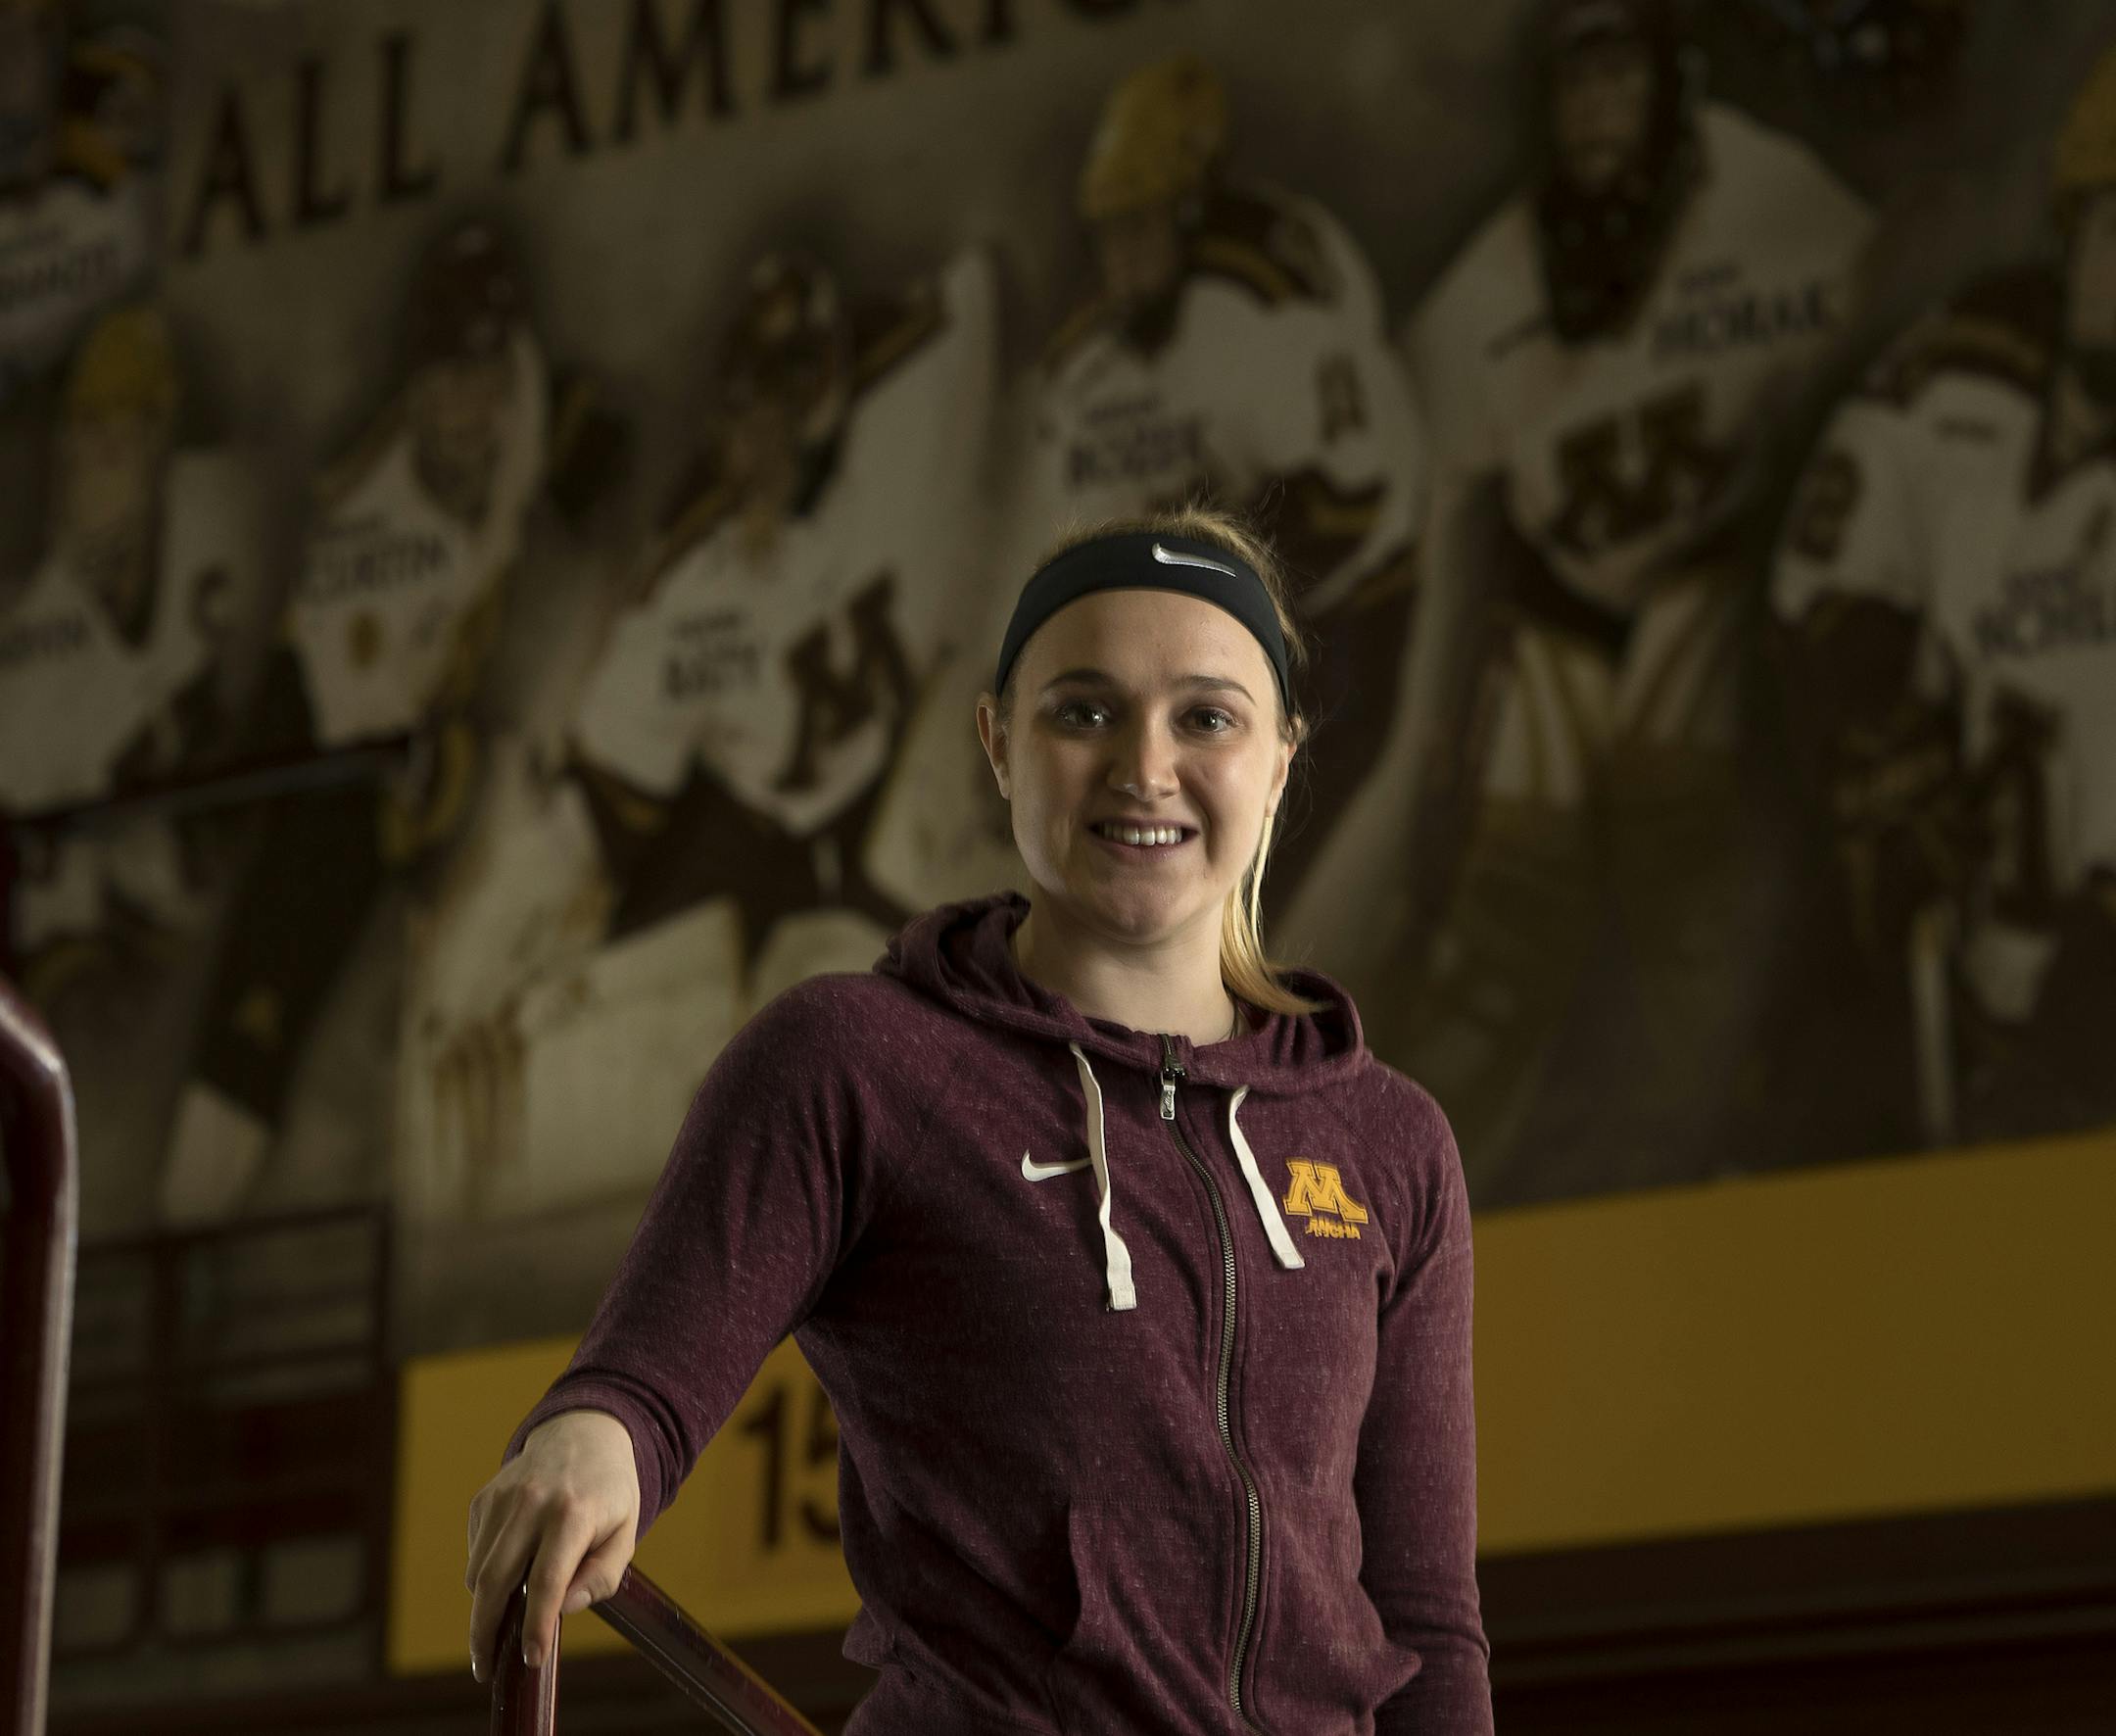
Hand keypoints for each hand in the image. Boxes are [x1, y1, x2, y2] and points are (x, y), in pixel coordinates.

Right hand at [466, 1409, 639, 1683]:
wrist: (584, 1433)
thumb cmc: (608, 1493)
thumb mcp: (625, 1532)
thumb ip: (602, 1576)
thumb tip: (564, 1610)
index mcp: (574, 1513)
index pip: (547, 1581)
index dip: (536, 1625)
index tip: (531, 1659)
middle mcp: (533, 1503)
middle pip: (496, 1581)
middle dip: (486, 1632)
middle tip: (485, 1666)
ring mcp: (503, 1499)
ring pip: (479, 1572)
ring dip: (485, 1606)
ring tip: (504, 1620)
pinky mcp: (484, 1499)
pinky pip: (476, 1552)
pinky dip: (486, 1574)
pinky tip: (511, 1568)